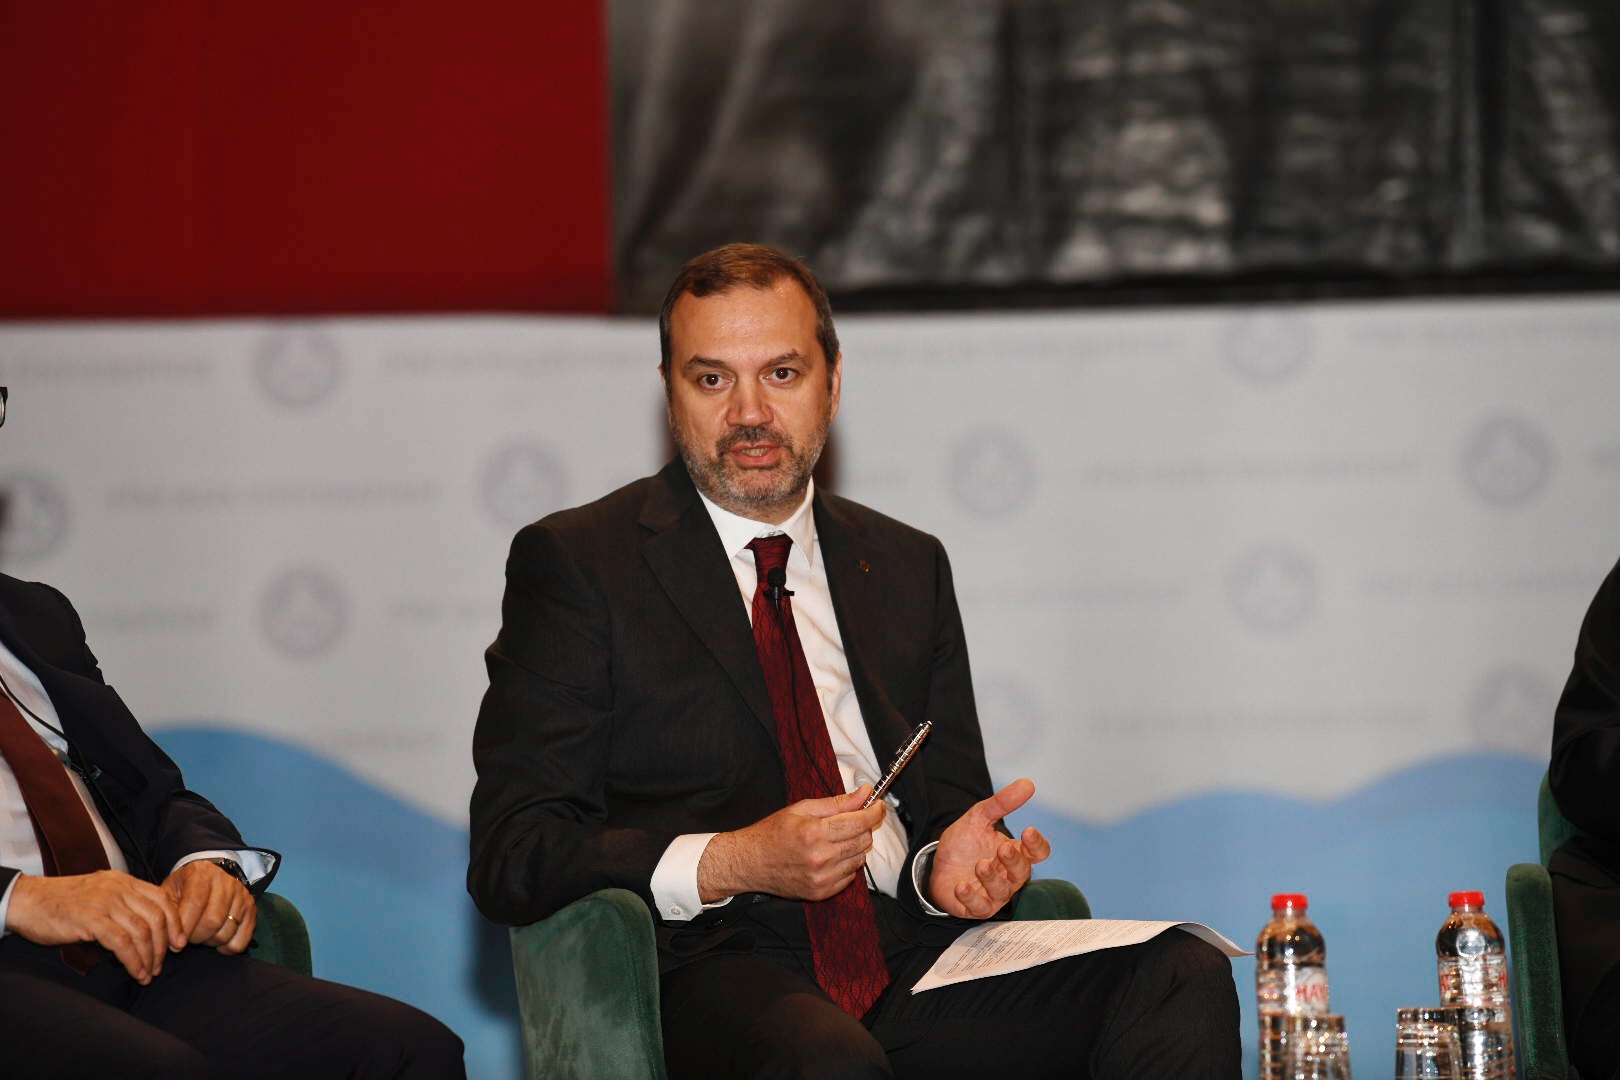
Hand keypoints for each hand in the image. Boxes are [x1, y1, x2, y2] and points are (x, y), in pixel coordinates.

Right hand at [5, 870, 184, 983]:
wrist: (29, 901)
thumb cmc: (64, 903)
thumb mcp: (101, 894)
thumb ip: (124, 904)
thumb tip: (148, 930)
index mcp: (125, 881)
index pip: (163, 900)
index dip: (175, 923)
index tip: (179, 943)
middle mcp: (120, 889)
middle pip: (157, 918)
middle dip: (164, 945)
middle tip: (161, 965)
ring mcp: (107, 903)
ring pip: (142, 932)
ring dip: (149, 958)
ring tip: (147, 974)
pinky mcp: (93, 920)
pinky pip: (123, 943)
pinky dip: (134, 961)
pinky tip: (136, 972)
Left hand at [163, 860, 254, 954]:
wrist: (206, 881)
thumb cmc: (182, 891)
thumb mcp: (168, 894)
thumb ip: (168, 915)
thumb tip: (175, 944)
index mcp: (202, 873)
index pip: (196, 903)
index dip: (185, 927)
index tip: (175, 944)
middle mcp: (226, 881)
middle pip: (213, 920)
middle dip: (196, 937)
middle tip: (188, 938)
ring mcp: (242, 895)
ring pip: (226, 932)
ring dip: (210, 942)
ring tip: (201, 935)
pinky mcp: (251, 909)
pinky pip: (241, 940)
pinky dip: (227, 948)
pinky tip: (216, 941)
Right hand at [698, 788, 885, 902]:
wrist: (750, 862)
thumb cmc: (773, 832)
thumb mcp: (802, 808)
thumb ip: (837, 802)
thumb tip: (865, 792)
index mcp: (815, 832)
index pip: (859, 822)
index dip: (874, 811)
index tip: (878, 805)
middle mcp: (820, 858)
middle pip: (863, 840)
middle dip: (863, 827)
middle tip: (852, 819)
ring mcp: (821, 878)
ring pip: (859, 859)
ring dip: (855, 847)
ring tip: (836, 839)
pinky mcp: (821, 892)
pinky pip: (850, 877)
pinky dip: (846, 865)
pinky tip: (830, 856)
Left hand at [928, 777, 1051, 918]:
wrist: (938, 865)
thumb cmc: (965, 845)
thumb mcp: (979, 818)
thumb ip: (1001, 803)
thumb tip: (1027, 783)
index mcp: (1014, 853)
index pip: (1037, 852)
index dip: (1036, 844)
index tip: (1028, 831)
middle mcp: (1008, 875)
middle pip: (1022, 872)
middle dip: (1014, 861)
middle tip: (1004, 848)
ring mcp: (993, 893)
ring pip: (1002, 891)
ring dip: (992, 878)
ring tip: (981, 865)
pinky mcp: (976, 906)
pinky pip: (979, 906)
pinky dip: (971, 897)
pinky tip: (961, 886)